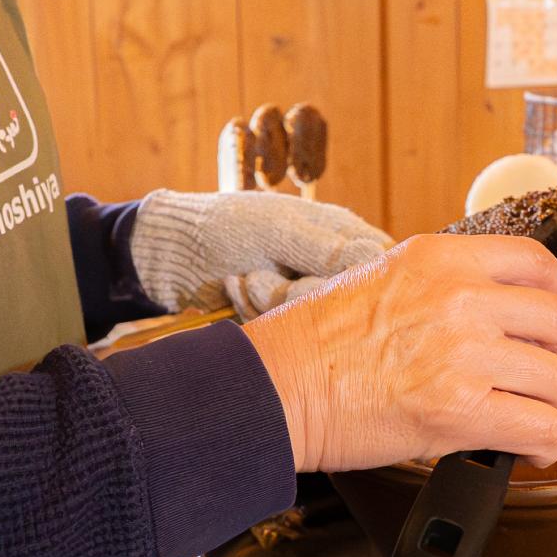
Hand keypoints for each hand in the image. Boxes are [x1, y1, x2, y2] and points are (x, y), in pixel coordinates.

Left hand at [130, 190, 390, 317]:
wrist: (176, 252)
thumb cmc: (228, 226)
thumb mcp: (277, 231)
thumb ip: (327, 247)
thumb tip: (377, 260)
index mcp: (344, 234)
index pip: (380, 266)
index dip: (363, 283)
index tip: (326, 287)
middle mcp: (334, 267)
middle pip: (347, 301)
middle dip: (299, 295)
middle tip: (258, 277)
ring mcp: (308, 295)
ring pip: (315, 320)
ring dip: (270, 303)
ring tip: (243, 278)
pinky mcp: (284, 319)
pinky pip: (286, 330)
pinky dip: (256, 313)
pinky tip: (235, 290)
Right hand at [243, 234, 556, 473]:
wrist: (279, 387)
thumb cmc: (317, 341)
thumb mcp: (384, 276)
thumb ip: (443, 283)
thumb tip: (493, 308)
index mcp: (443, 259)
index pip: (538, 264)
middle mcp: (461, 299)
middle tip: (553, 376)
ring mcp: (464, 355)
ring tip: (536, 416)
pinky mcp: (460, 412)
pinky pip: (540, 428)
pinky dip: (545, 444)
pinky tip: (530, 448)